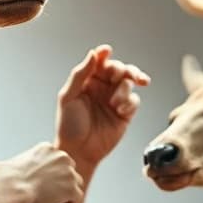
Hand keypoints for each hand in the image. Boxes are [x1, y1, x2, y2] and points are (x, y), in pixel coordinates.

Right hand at [0, 143, 83, 202]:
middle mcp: (61, 156)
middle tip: (40, 197)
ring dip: (63, 197)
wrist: (9, 191)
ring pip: (74, 186)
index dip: (46, 179)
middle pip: (67, 174)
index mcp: (46, 148)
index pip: (56, 164)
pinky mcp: (73, 187)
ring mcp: (69, 171)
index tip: (32, 188)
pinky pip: (77, 198)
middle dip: (58, 186)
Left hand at [55, 45, 149, 170]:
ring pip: (129, 83)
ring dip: (124, 89)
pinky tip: (121, 110)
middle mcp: (102, 88)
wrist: (79, 151)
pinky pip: (134, 100)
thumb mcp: (68, 97)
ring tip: (115, 103)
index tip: (107, 50)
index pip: (98, 62)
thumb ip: (80, 74)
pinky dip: (130, 102)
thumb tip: (93, 54)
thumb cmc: (68, 125)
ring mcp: (115, 99)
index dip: (104, 54)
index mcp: (87, 81)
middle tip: (123, 75)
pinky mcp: (125, 113)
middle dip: (124, 69)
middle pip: (119, 69)